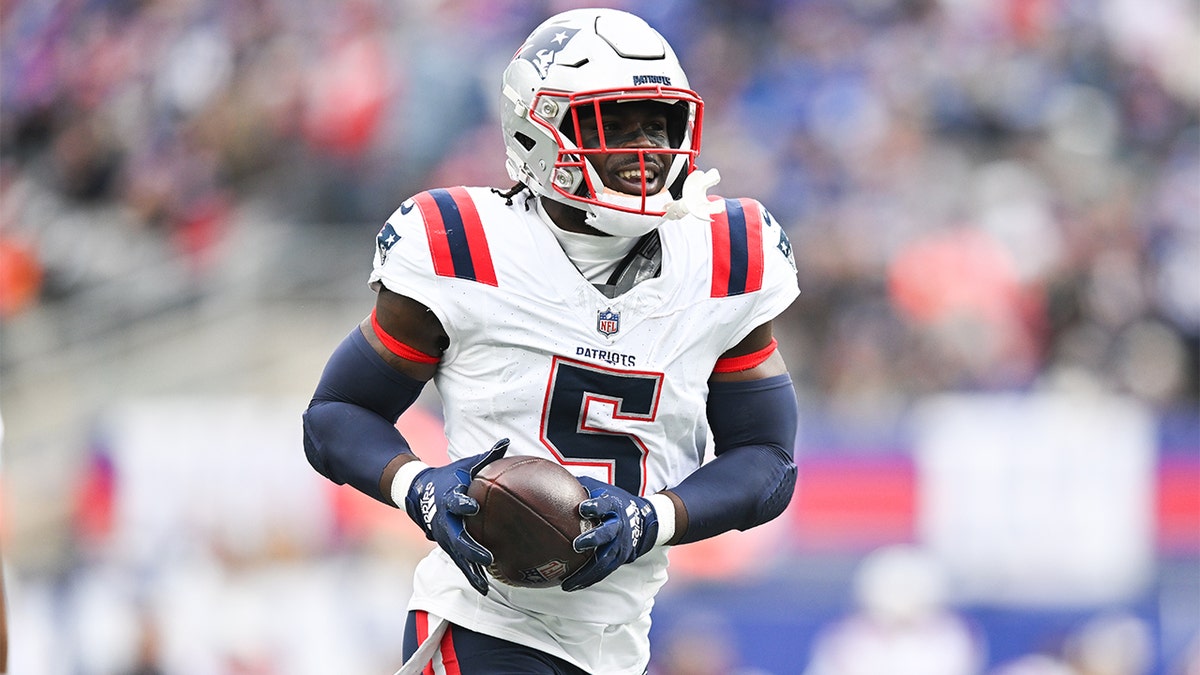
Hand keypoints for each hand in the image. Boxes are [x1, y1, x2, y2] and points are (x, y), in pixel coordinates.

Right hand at [404, 439, 508, 594]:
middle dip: (471, 548)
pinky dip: (471, 574)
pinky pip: (460, 563)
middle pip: (457, 537)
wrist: (418, 492)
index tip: (473, 506)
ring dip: (471, 571)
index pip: (456, 501)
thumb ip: (487, 457)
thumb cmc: (450, 476)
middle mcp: (446, 520)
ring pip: (458, 557)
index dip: (464, 503)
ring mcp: (445, 536)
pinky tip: (483, 588)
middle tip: (487, 557)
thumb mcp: (465, 465)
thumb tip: (506, 442)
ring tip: (484, 587)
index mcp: (450, 498)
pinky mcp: (447, 546)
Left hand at [561, 476, 658, 591]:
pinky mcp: (620, 559)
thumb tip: (548, 477)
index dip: (595, 506)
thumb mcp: (600, 488)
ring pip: (605, 559)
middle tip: (576, 545)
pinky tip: (571, 586)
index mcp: (613, 505)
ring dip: (587, 571)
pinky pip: (603, 572)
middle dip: (593, 539)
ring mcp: (620, 545)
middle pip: (608, 533)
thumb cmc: (612, 501)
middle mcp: (618, 525)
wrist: (645, 519)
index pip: (605, 504)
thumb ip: (579, 485)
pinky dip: (588, 579)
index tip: (583, 508)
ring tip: (568, 581)